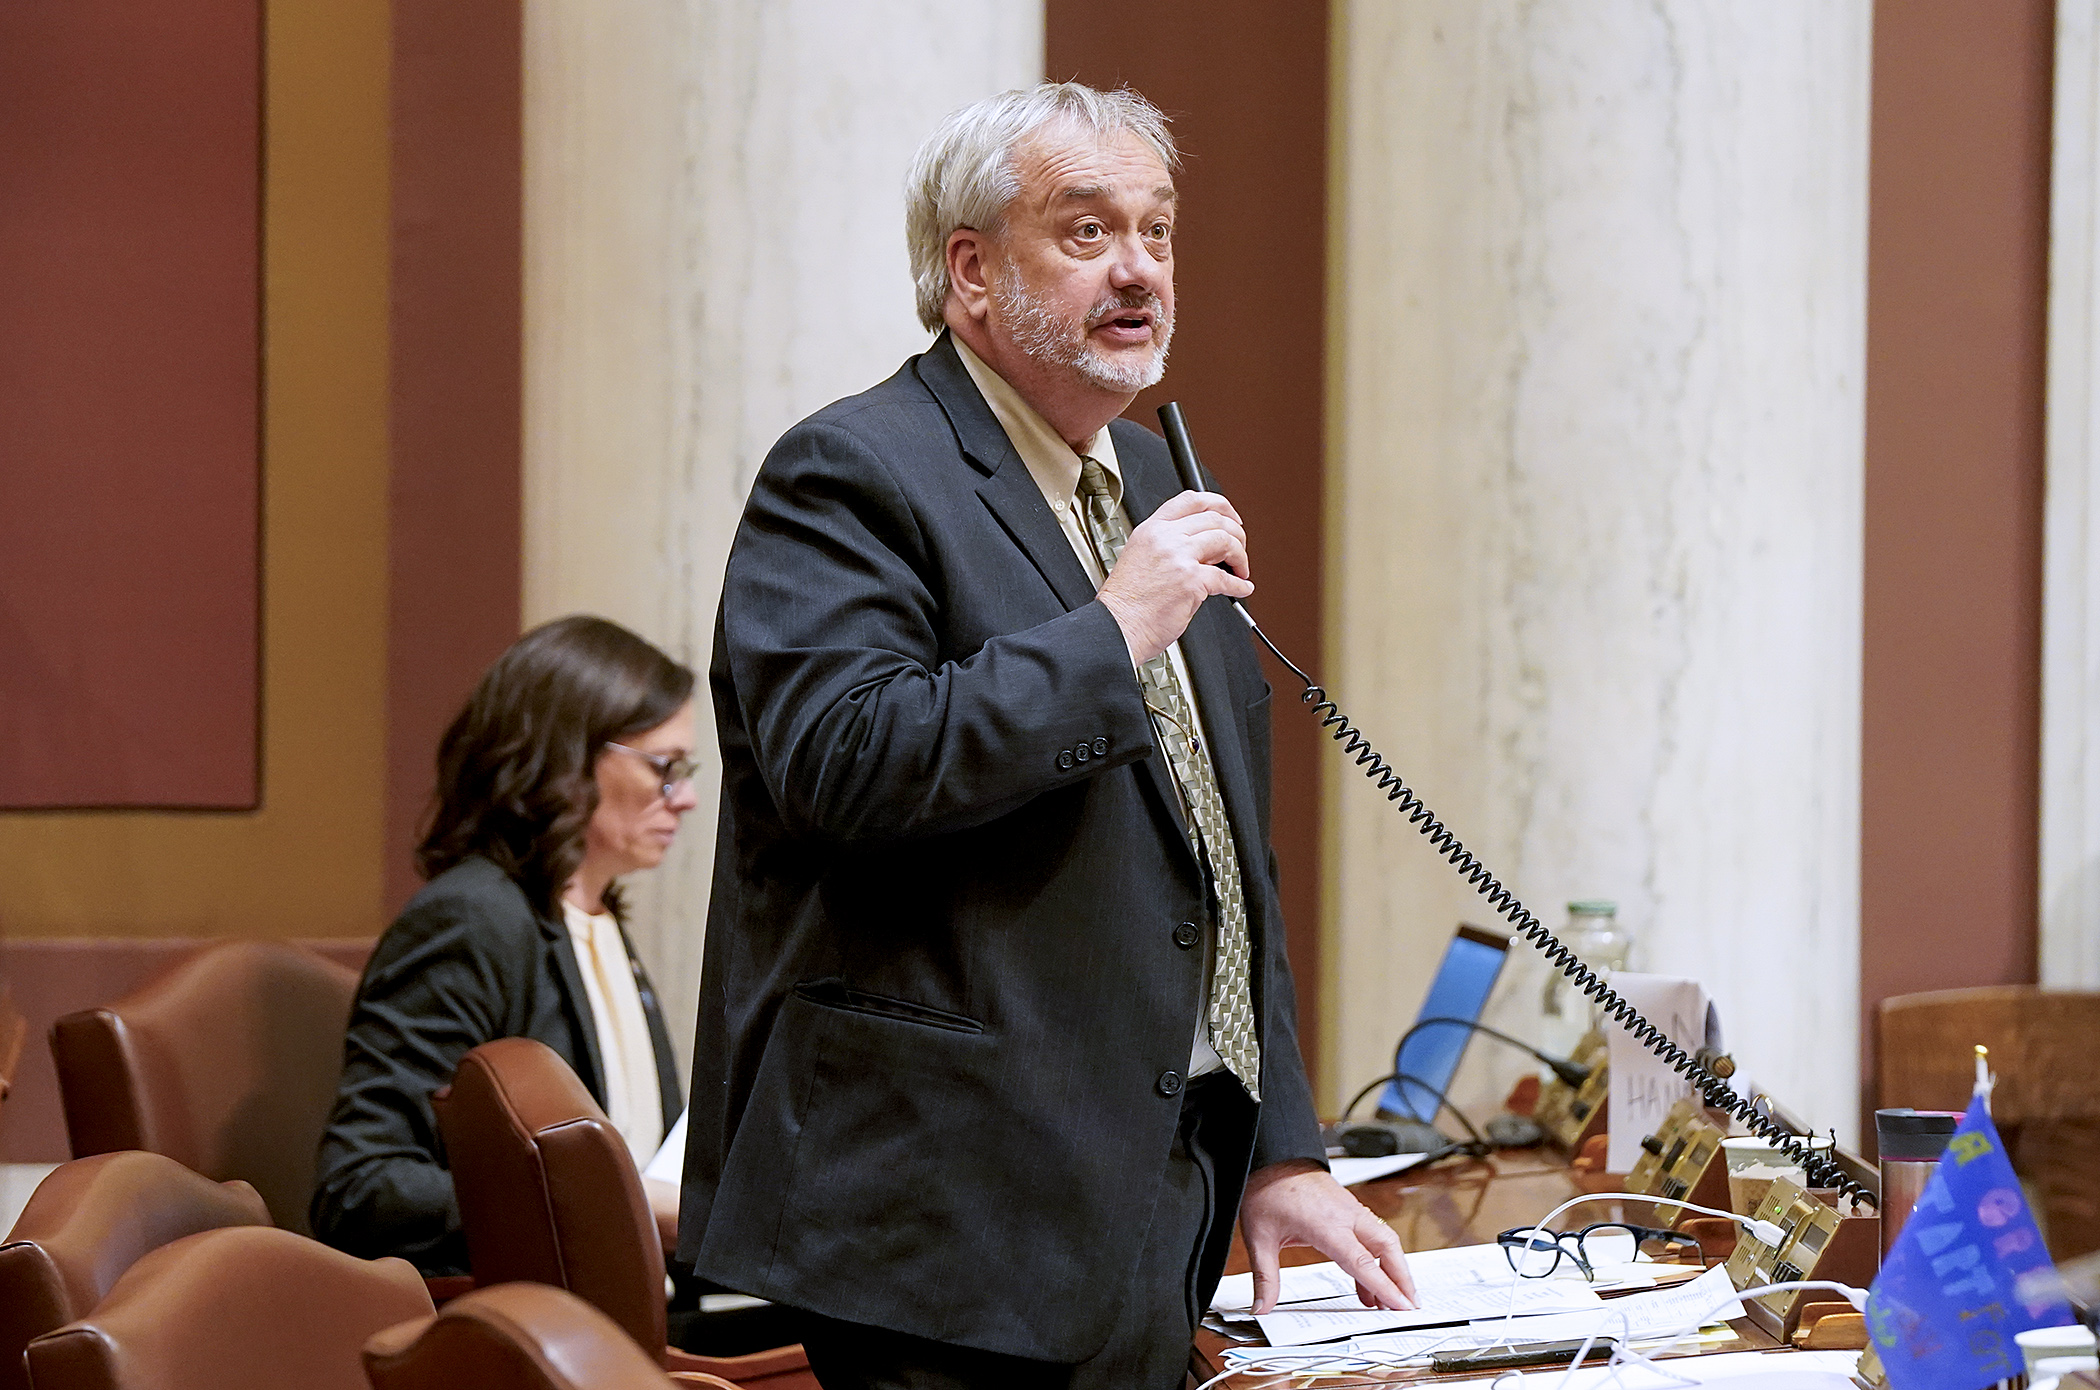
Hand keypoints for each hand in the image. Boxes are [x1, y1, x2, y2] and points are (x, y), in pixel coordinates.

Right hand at [1096, 490, 1252, 663]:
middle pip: (1214, 518)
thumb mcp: (1140, 557)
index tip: (1230, 517)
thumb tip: (1202, 549)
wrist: (1118, 627)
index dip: (1219, 505)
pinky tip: (1241, 588)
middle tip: (1240, 547)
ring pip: (1225, 541)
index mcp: (1151, 529)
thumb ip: (1168, 546)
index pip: (1191, 500)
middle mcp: (1165, 538)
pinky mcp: (1191, 580)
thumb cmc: (1126, 603)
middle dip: (1236, 533)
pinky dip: (1239, 585)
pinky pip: (1226, 578)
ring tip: (1240, 569)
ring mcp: (1179, 557)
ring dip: (1240, 556)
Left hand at [1238, 1159, 1416, 1314]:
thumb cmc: (1267, 1190)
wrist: (1273, 1156)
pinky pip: (1373, 1235)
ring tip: (1392, 1300)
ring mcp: (1351, 1210)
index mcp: (1327, 1225)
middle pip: (1387, 1249)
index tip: (1400, 1306)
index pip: (1363, 1262)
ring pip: (1385, 1240)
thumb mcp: (1259, 1237)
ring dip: (1394, 1268)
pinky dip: (1378, 1259)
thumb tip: (1262, 1306)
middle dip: (1403, 1279)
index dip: (1384, 1287)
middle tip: (1410, 1307)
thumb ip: (1264, 1277)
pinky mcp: (1350, 1207)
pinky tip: (1367, 1282)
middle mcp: (1346, 1216)